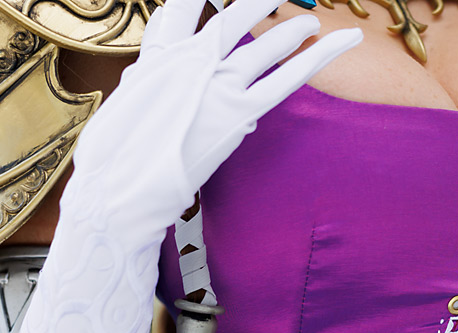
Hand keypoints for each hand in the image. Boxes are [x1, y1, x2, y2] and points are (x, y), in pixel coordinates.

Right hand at [63, 0, 361, 241]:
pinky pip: (285, 81)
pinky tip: (339, 44)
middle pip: (234, 16)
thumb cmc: (119, 153)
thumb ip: (154, 67)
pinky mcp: (237, 114)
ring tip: (314, 21)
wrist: (121, 189)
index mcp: (161, 54)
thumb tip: (162, 45)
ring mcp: (216, 85)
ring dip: (293, 31)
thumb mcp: (130, 95)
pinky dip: (314, 59)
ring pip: (266, 46)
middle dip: (258, 2)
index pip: (185, 7)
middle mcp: (190, 61)